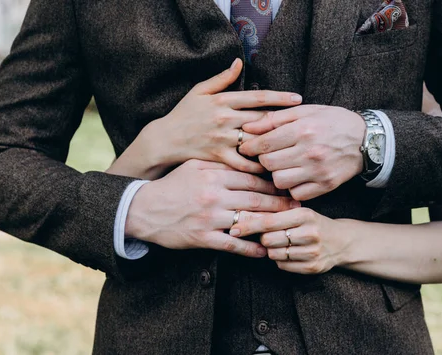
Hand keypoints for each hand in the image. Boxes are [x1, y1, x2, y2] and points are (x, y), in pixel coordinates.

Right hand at [107, 58, 302, 179]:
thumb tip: (239, 63)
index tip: (299, 100)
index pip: (257, 97)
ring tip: (297, 149)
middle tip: (306, 126)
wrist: (165, 140)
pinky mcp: (219, 157)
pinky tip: (276, 169)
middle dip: (285, 122)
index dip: (280, 97)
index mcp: (222, 101)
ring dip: (277, 145)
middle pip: (262, 120)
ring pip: (256, 141)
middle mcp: (224, 119)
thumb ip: (221, 79)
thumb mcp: (199, 91)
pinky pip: (244, 164)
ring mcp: (222, 139)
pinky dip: (260, 167)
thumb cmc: (184, 114)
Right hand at [125, 159, 300, 257]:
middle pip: (256, 199)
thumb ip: (220, 165)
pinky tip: (265, 251)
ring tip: (288, 227)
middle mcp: (214, 195)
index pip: (251, 178)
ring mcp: (210, 218)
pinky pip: (233, 245)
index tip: (288, 185)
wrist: (143, 209)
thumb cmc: (171, 185)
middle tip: (298, 206)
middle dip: (280, 203)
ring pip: (249, 221)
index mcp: (213, 175)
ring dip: (271, 225)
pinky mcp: (203, 238)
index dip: (272, 182)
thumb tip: (247, 161)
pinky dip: (251, 249)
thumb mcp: (194, 167)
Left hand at [229, 208, 350, 273]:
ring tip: (284, 243)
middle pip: (268, 240)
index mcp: (304, 214)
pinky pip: (283, 265)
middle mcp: (310, 232)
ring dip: (272, 250)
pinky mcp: (312, 267)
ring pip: (274, 254)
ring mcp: (312, 251)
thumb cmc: (312, 223)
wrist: (342, 240)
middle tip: (270, 235)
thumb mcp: (297, 213)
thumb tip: (241, 216)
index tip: (233, 228)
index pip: (269, 221)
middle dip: (264, 238)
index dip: (248, 225)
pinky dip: (281, 260)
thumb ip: (273, 214)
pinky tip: (291, 253)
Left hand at [239, 105, 364, 200]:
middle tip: (269, 155)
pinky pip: (296, 193)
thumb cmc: (332, 122)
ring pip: (279, 181)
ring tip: (284, 166)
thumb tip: (247, 128)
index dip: (250, 147)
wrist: (366, 139)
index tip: (247, 148)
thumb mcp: (305, 111)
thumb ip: (274, 119)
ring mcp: (318, 171)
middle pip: (268, 164)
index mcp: (303, 130)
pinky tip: (297, 176)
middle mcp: (310, 152)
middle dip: (264, 160)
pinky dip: (293, 187)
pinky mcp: (325, 185)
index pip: (264, 144)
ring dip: (277, 174)